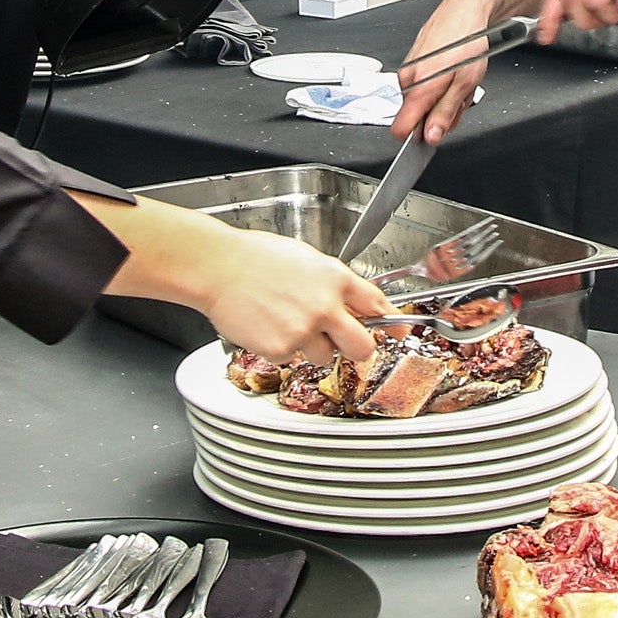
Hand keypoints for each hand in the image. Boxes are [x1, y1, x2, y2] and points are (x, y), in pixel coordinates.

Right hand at [183, 224, 382, 365]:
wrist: (218, 268)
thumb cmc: (257, 258)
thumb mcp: (307, 260)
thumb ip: (334, 284)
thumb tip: (354, 302)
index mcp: (335, 279)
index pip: (378, 305)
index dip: (392, 322)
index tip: (400, 332)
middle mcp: (325, 306)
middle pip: (363, 346)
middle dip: (357, 348)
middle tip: (345, 342)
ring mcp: (304, 331)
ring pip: (326, 356)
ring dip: (314, 347)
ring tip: (288, 323)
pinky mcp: (281, 349)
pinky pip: (293, 359)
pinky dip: (284, 349)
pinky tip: (269, 326)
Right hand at [393, 0, 501, 144]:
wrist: (466, 10)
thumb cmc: (467, 41)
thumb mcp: (465, 83)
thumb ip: (445, 113)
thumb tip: (431, 136)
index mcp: (418, 87)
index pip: (400, 128)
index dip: (419, 136)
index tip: (434, 134)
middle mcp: (408, 79)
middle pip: (417, 116)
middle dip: (440, 114)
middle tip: (460, 97)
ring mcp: (410, 69)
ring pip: (423, 101)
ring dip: (443, 99)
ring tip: (460, 81)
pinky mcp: (415, 63)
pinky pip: (424, 86)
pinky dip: (440, 85)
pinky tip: (454, 72)